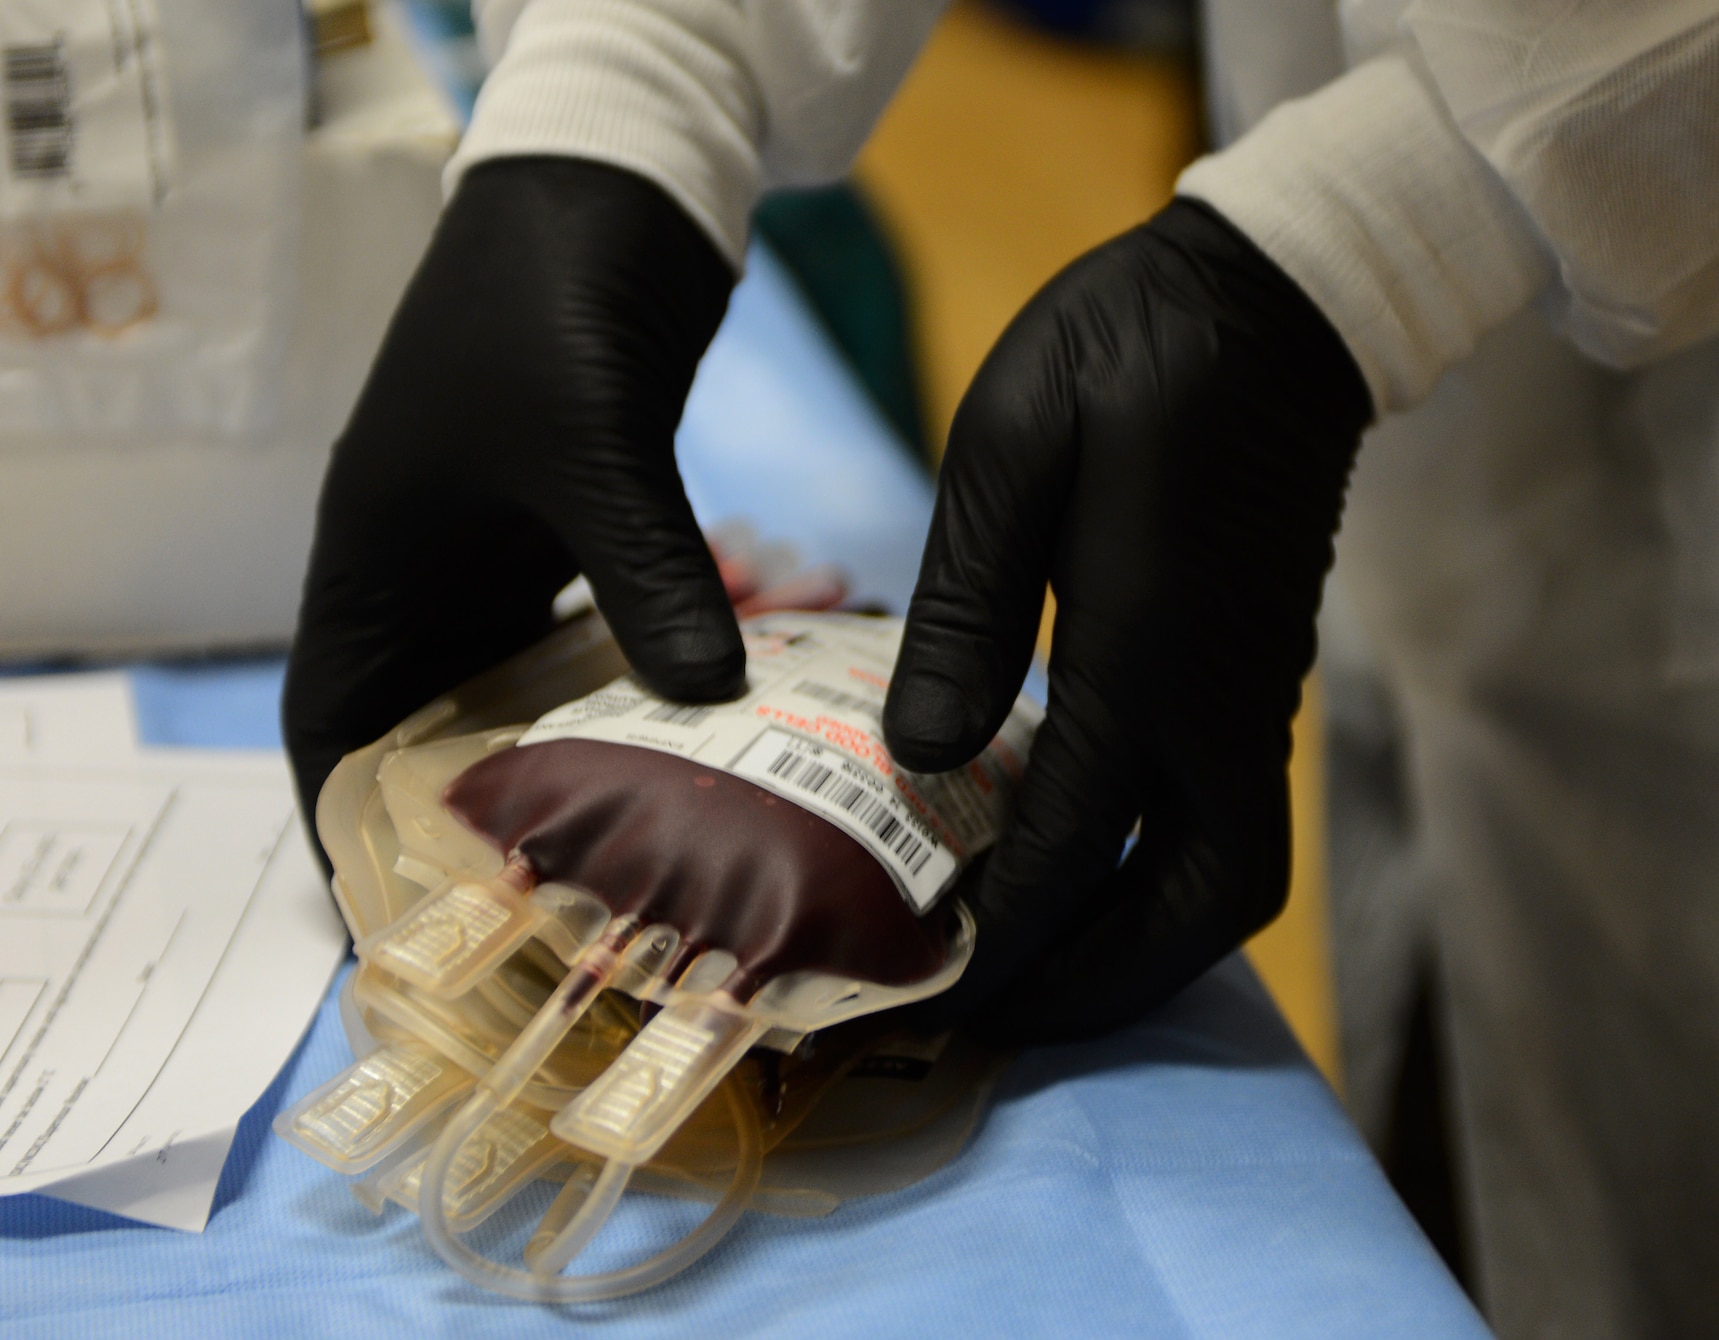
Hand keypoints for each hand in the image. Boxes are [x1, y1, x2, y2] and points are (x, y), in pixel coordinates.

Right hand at [284, 158, 741, 842]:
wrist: (609, 184)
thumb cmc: (550, 300)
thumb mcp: (590, 446)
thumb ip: (643, 574)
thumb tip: (713, 700)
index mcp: (376, 558)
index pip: (336, 720)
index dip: (357, 819)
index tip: (418, 904)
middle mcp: (429, 565)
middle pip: (441, 721)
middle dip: (496, 804)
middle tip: (573, 890)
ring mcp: (505, 543)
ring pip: (532, 679)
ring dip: (586, 739)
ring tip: (656, 816)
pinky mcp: (576, 518)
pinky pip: (601, 625)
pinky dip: (647, 666)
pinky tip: (712, 704)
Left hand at [885, 198, 1372, 1043]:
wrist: (1276, 302)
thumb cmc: (1128, 354)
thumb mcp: (1009, 451)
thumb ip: (967, 612)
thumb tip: (919, 759)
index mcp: (1147, 654)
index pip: (1076, 849)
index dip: (1003, 938)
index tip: (930, 991)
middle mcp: (1221, 704)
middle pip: (1199, 910)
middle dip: (1103, 984)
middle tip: (1000, 1015)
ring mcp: (1255, 697)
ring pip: (1232, 880)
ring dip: (1144, 947)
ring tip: (1042, 970)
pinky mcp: (1261, 679)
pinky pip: (1229, 826)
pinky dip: (1162, 883)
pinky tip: (1085, 870)